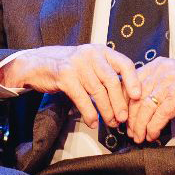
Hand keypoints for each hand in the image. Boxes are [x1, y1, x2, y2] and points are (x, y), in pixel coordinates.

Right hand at [0, 44, 140, 128]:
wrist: (37, 63)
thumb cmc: (68, 66)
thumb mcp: (89, 63)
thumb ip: (106, 73)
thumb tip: (126, 96)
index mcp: (101, 51)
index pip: (124, 63)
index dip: (133, 81)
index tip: (137, 96)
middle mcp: (91, 55)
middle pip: (112, 81)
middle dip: (119, 103)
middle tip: (123, 118)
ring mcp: (77, 64)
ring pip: (98, 92)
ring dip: (106, 111)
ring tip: (111, 123)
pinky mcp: (65, 76)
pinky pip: (82, 98)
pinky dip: (89, 113)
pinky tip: (93, 122)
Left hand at [128, 58, 174, 142]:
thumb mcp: (172, 76)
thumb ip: (155, 84)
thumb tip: (136, 104)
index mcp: (156, 65)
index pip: (131, 85)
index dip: (124, 104)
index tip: (123, 119)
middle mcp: (161, 71)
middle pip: (136, 98)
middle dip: (131, 119)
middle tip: (130, 133)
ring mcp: (171, 82)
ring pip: (146, 107)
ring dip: (140, 126)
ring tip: (140, 137)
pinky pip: (161, 114)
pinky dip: (154, 127)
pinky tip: (153, 135)